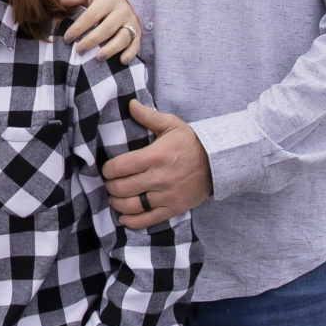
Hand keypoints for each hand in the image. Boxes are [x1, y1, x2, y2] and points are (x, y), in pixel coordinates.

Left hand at [61, 0, 140, 64]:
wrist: (120, 2)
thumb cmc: (98, 0)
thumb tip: (62, 2)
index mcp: (108, 0)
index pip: (91, 15)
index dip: (78, 28)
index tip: (67, 39)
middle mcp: (122, 10)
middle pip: (107, 28)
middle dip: (92, 40)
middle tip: (79, 50)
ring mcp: (131, 22)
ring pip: (123, 37)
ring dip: (111, 49)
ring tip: (98, 58)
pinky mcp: (137, 33)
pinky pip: (135, 45)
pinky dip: (130, 53)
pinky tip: (122, 61)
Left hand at [102, 100, 212, 228]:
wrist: (218, 162)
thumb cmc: (192, 142)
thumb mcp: (172, 125)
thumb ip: (149, 116)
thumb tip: (130, 103)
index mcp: (156, 156)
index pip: (120, 166)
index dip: (108, 169)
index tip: (107, 169)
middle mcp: (160, 178)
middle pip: (122, 188)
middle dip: (110, 186)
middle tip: (109, 183)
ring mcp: (167, 195)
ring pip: (132, 206)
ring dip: (117, 203)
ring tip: (114, 198)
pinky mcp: (174, 208)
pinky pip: (148, 220)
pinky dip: (132, 221)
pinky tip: (124, 217)